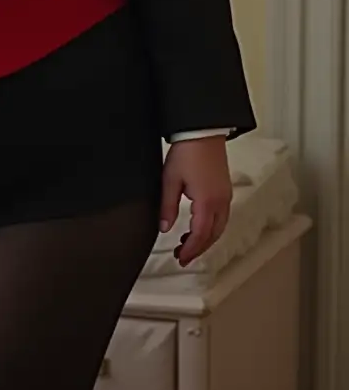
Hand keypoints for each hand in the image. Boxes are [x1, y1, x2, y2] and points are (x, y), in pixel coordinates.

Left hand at [159, 136, 231, 267]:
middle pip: (213, 235)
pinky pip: (221, 216)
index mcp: (207, 202)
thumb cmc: (186, 152)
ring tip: (188, 244)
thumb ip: (167, 206)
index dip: (190, 250)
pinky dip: (211, 227)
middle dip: (198, 249)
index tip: (180, 258)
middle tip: (183, 256)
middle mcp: (221, 202)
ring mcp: (226, 195)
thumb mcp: (170, 180)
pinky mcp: (225, 189)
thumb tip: (164, 228)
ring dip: (205, 239)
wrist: (202, 131)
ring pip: (219, 227)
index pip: (200, 235)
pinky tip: (198, 226)